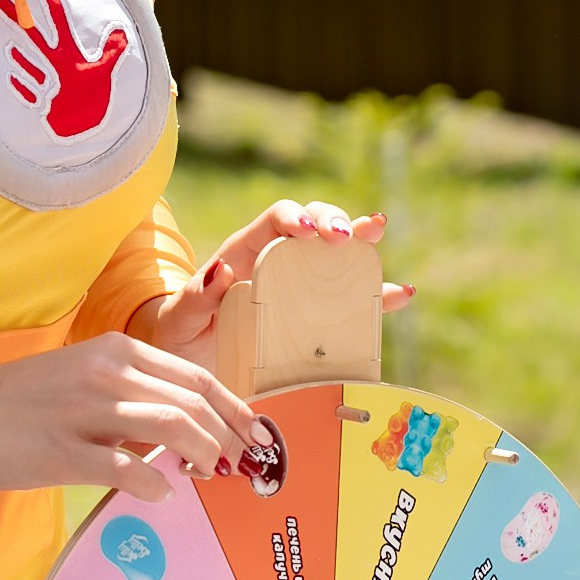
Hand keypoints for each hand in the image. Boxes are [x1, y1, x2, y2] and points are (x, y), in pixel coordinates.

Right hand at [0, 333, 273, 498]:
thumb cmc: (15, 405)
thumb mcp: (80, 382)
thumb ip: (129, 400)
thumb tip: (179, 438)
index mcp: (115, 352)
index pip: (196, 377)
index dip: (236, 408)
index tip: (257, 435)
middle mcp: (106, 373)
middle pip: (194, 401)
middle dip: (229, 436)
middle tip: (241, 465)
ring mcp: (85, 410)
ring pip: (173, 426)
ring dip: (202, 454)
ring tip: (207, 476)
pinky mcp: (63, 450)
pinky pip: (127, 468)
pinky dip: (154, 483)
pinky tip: (159, 494)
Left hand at [130, 199, 412, 359]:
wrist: (187, 362)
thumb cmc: (179, 334)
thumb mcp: (180, 318)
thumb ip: (196, 296)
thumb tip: (222, 271)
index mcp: (245, 253)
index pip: (275, 220)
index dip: (294, 217)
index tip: (307, 230)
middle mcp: (278, 261)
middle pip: (313, 223)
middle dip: (332, 219)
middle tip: (344, 236)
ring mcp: (300, 286)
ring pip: (337, 253)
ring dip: (361, 240)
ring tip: (378, 231)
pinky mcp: (316, 315)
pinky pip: (352, 301)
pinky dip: (377, 296)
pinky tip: (400, 294)